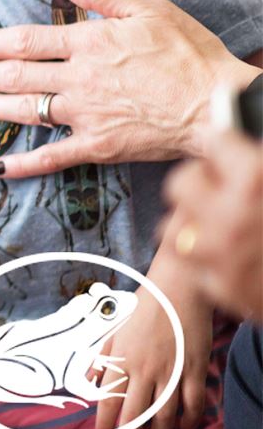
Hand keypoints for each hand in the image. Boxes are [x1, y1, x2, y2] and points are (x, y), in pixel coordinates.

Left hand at [0, 0, 256, 177]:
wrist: (218, 105)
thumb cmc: (190, 54)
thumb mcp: (150, 10)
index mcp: (89, 43)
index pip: (25, 41)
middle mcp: (79, 79)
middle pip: (15, 76)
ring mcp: (86, 114)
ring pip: (25, 111)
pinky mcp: (98, 146)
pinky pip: (52, 157)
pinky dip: (22, 164)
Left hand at [95, 270, 211, 428]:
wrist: (178, 289)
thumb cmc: (144, 308)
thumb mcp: (114, 331)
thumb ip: (101, 359)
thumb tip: (87, 382)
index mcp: (122, 360)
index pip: (109, 400)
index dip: (105, 422)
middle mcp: (145, 370)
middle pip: (134, 414)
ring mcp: (172, 371)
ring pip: (164, 414)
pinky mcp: (195, 369)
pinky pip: (193, 402)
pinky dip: (189, 419)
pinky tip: (184, 428)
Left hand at [161, 132, 262, 318]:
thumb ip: (259, 167)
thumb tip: (235, 141)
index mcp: (257, 179)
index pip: (215, 142)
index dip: (224, 146)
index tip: (224, 148)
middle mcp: (233, 215)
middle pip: (183, 182)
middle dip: (201, 183)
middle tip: (218, 188)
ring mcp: (222, 254)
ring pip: (174, 227)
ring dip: (194, 225)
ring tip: (218, 226)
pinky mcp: (220, 287)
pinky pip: (191, 265)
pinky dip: (205, 260)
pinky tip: (226, 255)